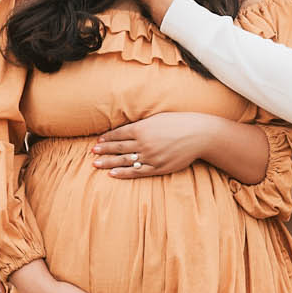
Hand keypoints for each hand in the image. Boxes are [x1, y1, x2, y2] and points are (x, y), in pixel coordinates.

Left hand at [92, 113, 208, 177]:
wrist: (198, 135)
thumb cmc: (179, 123)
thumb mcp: (157, 118)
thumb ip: (142, 124)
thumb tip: (127, 129)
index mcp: (142, 128)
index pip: (119, 134)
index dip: (107, 138)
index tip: (98, 142)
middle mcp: (144, 143)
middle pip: (118, 148)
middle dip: (104, 150)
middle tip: (92, 154)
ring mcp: (150, 156)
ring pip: (124, 160)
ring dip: (108, 162)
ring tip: (96, 164)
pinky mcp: (158, 167)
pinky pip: (136, 171)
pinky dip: (123, 173)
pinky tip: (112, 174)